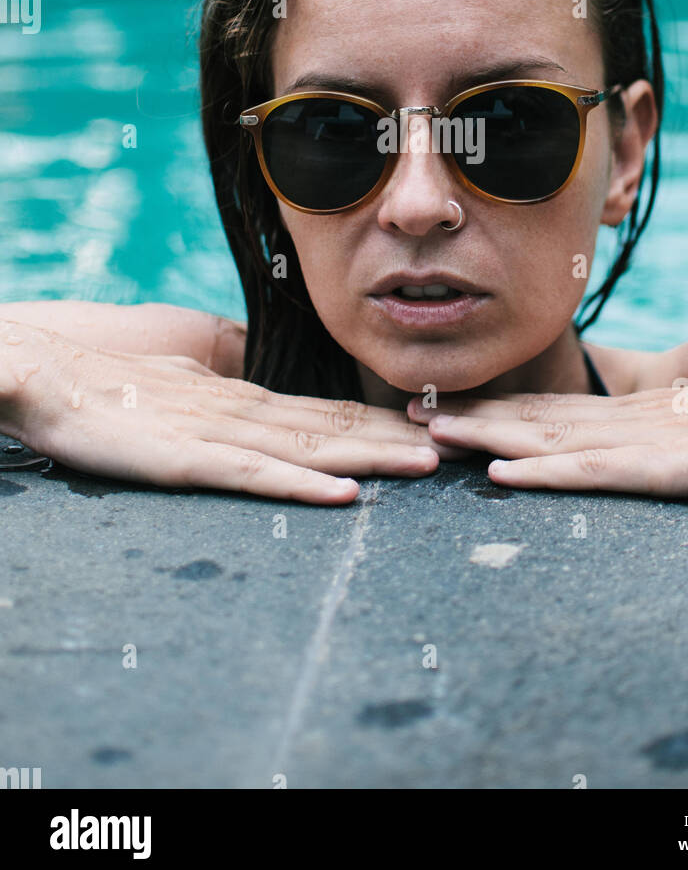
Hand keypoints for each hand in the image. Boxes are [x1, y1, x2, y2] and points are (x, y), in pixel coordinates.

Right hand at [0, 320, 441, 503]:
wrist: (44, 373)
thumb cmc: (107, 382)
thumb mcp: (182, 385)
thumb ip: (225, 395)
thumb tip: (265, 407)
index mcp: (242, 398)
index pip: (324, 412)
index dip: (379, 421)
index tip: (430, 428)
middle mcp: (243, 413)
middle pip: (334, 428)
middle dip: (398, 438)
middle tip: (461, 445)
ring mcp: (218, 435)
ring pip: (309, 448)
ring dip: (372, 457)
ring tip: (428, 463)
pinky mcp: (186, 459)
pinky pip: (254, 476)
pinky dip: (303, 487)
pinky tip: (345, 496)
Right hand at [407, 351, 687, 496]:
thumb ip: (649, 374)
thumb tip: (603, 364)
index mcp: (645, 420)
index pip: (558, 415)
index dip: (499, 409)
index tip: (441, 399)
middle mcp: (645, 444)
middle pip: (548, 435)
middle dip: (479, 429)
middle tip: (407, 423)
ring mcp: (666, 460)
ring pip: (565, 453)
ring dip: (497, 449)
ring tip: (436, 439)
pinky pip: (613, 473)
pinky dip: (555, 475)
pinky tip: (508, 473)